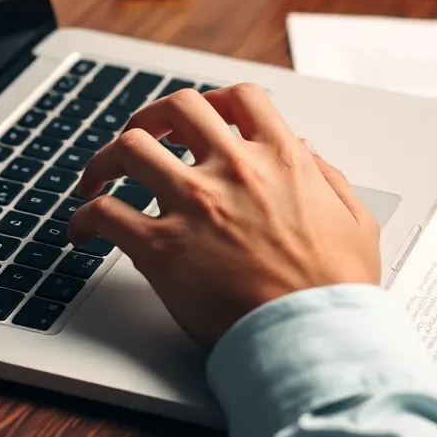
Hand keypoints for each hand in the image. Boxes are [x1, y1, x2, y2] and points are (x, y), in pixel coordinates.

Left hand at [70, 83, 380, 348]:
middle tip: (143, 136)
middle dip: (152, 116)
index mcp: (281, 158)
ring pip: (129, 148)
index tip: (200, 120)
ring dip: (106, 158)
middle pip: (176, 108)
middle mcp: (232, 169)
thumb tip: (304, 150)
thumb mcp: (355, 220)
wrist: (314, 337)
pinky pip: (105, 213)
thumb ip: (328, 177)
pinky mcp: (161, 246)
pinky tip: (82, 230)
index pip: (240, 98)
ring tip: (98, 175)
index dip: (214, 101)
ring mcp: (193, 204)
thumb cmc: (336, 291)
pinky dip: (84, 217)